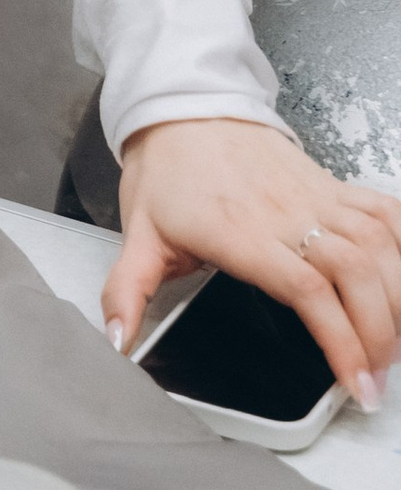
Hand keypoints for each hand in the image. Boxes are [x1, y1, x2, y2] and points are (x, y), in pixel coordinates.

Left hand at [104, 116, 400, 400]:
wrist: (187, 107)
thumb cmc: (167, 170)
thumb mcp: (136, 233)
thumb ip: (126, 292)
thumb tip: (117, 340)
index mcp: (241, 233)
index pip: (306, 291)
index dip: (341, 341)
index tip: (354, 382)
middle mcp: (287, 213)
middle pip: (356, 273)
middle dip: (379, 334)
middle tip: (376, 379)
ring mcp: (316, 197)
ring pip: (379, 244)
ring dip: (398, 297)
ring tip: (394, 343)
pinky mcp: (333, 184)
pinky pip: (386, 211)